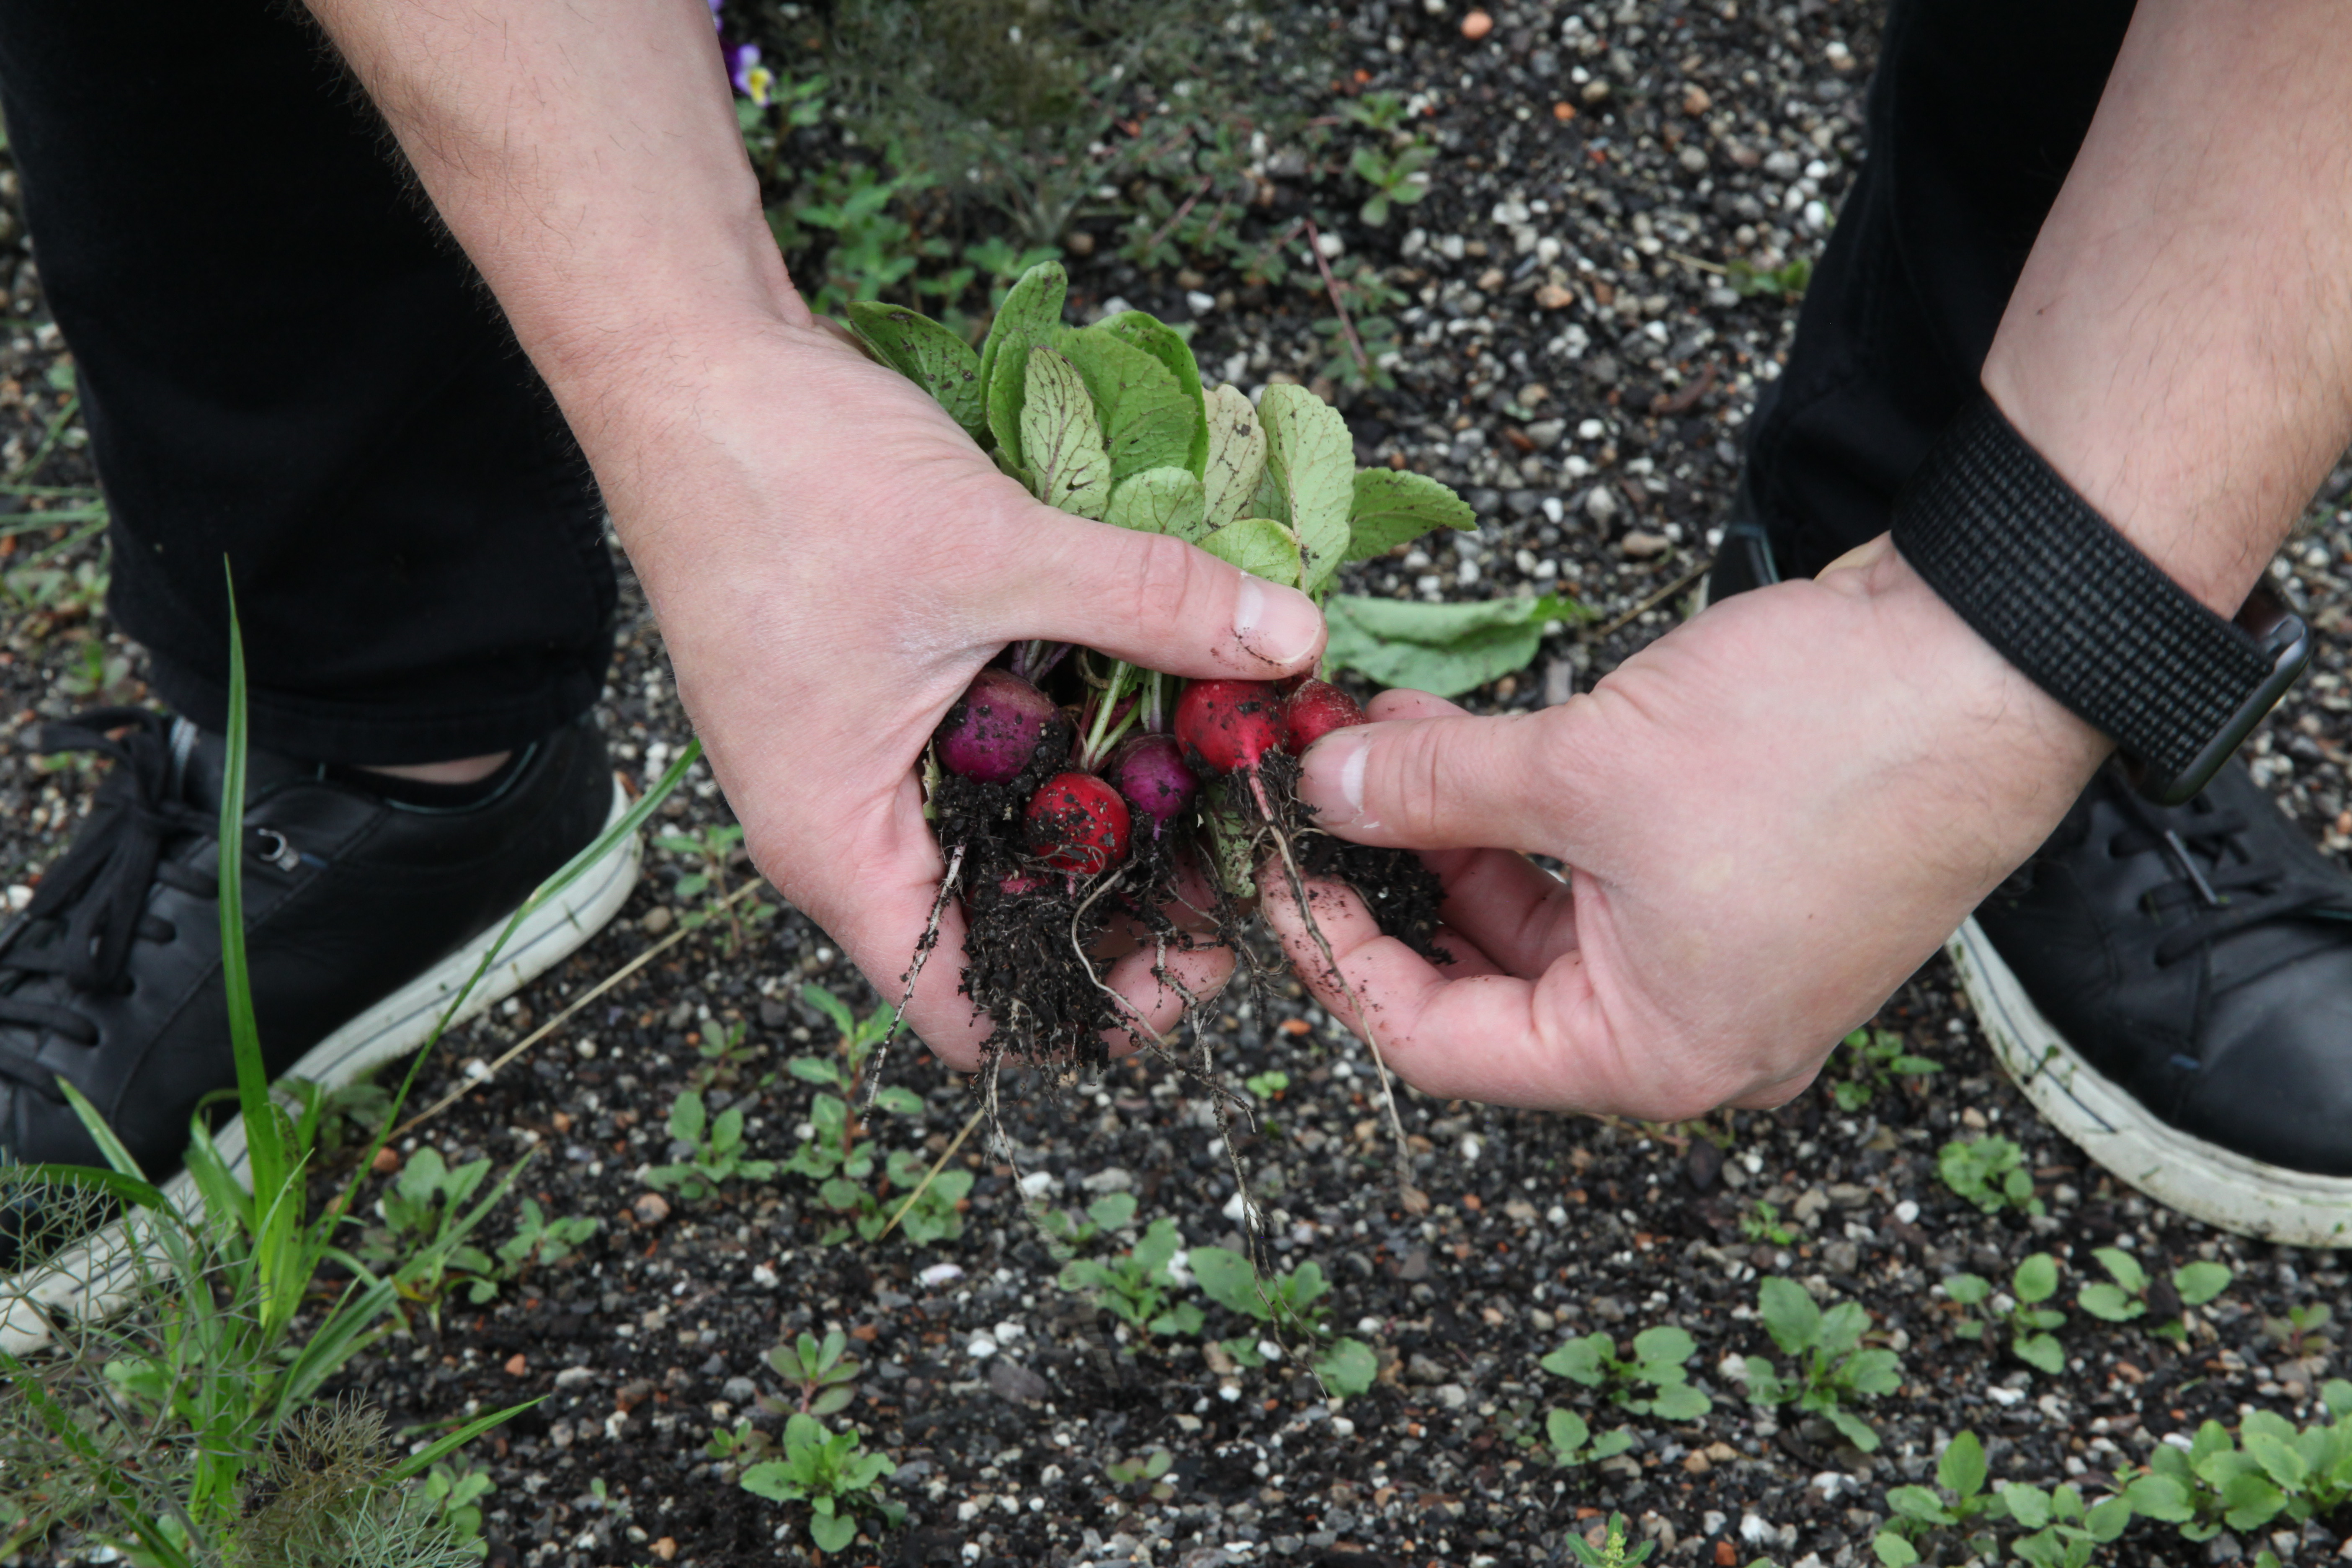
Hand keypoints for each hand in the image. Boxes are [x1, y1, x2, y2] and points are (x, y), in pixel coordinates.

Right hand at [588, 318, 1324, 1069]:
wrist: (689, 367)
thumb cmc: (784, 477)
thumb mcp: (990, 550)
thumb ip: (1149, 603)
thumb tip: (1291, 641)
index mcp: (839, 844)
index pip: (965, 1009)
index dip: (1089, 1011)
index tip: (1200, 962)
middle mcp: (847, 825)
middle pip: (1003, 928)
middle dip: (1126, 909)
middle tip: (1240, 865)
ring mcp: (866, 760)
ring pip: (1007, 835)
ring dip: (1109, 819)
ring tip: (1219, 784)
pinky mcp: (886, 696)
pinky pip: (995, 753)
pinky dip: (1073, 739)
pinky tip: (1156, 699)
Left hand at [1261, 536, 2107, 1117]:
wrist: (1997, 652)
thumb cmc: (1818, 740)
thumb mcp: (1584, 767)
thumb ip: (1434, 789)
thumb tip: (1327, 787)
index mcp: (1659, 1053)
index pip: (1443, 1046)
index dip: (1340, 960)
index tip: (1277, 876)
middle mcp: (1697, 1031)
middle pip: (1492, 984)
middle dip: (1401, 882)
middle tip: (1322, 793)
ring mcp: (1727, 959)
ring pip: (1543, 918)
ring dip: (1459, 833)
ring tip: (1381, 737)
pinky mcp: (1747, 883)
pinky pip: (1600, 873)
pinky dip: (1530, 815)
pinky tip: (1466, 737)